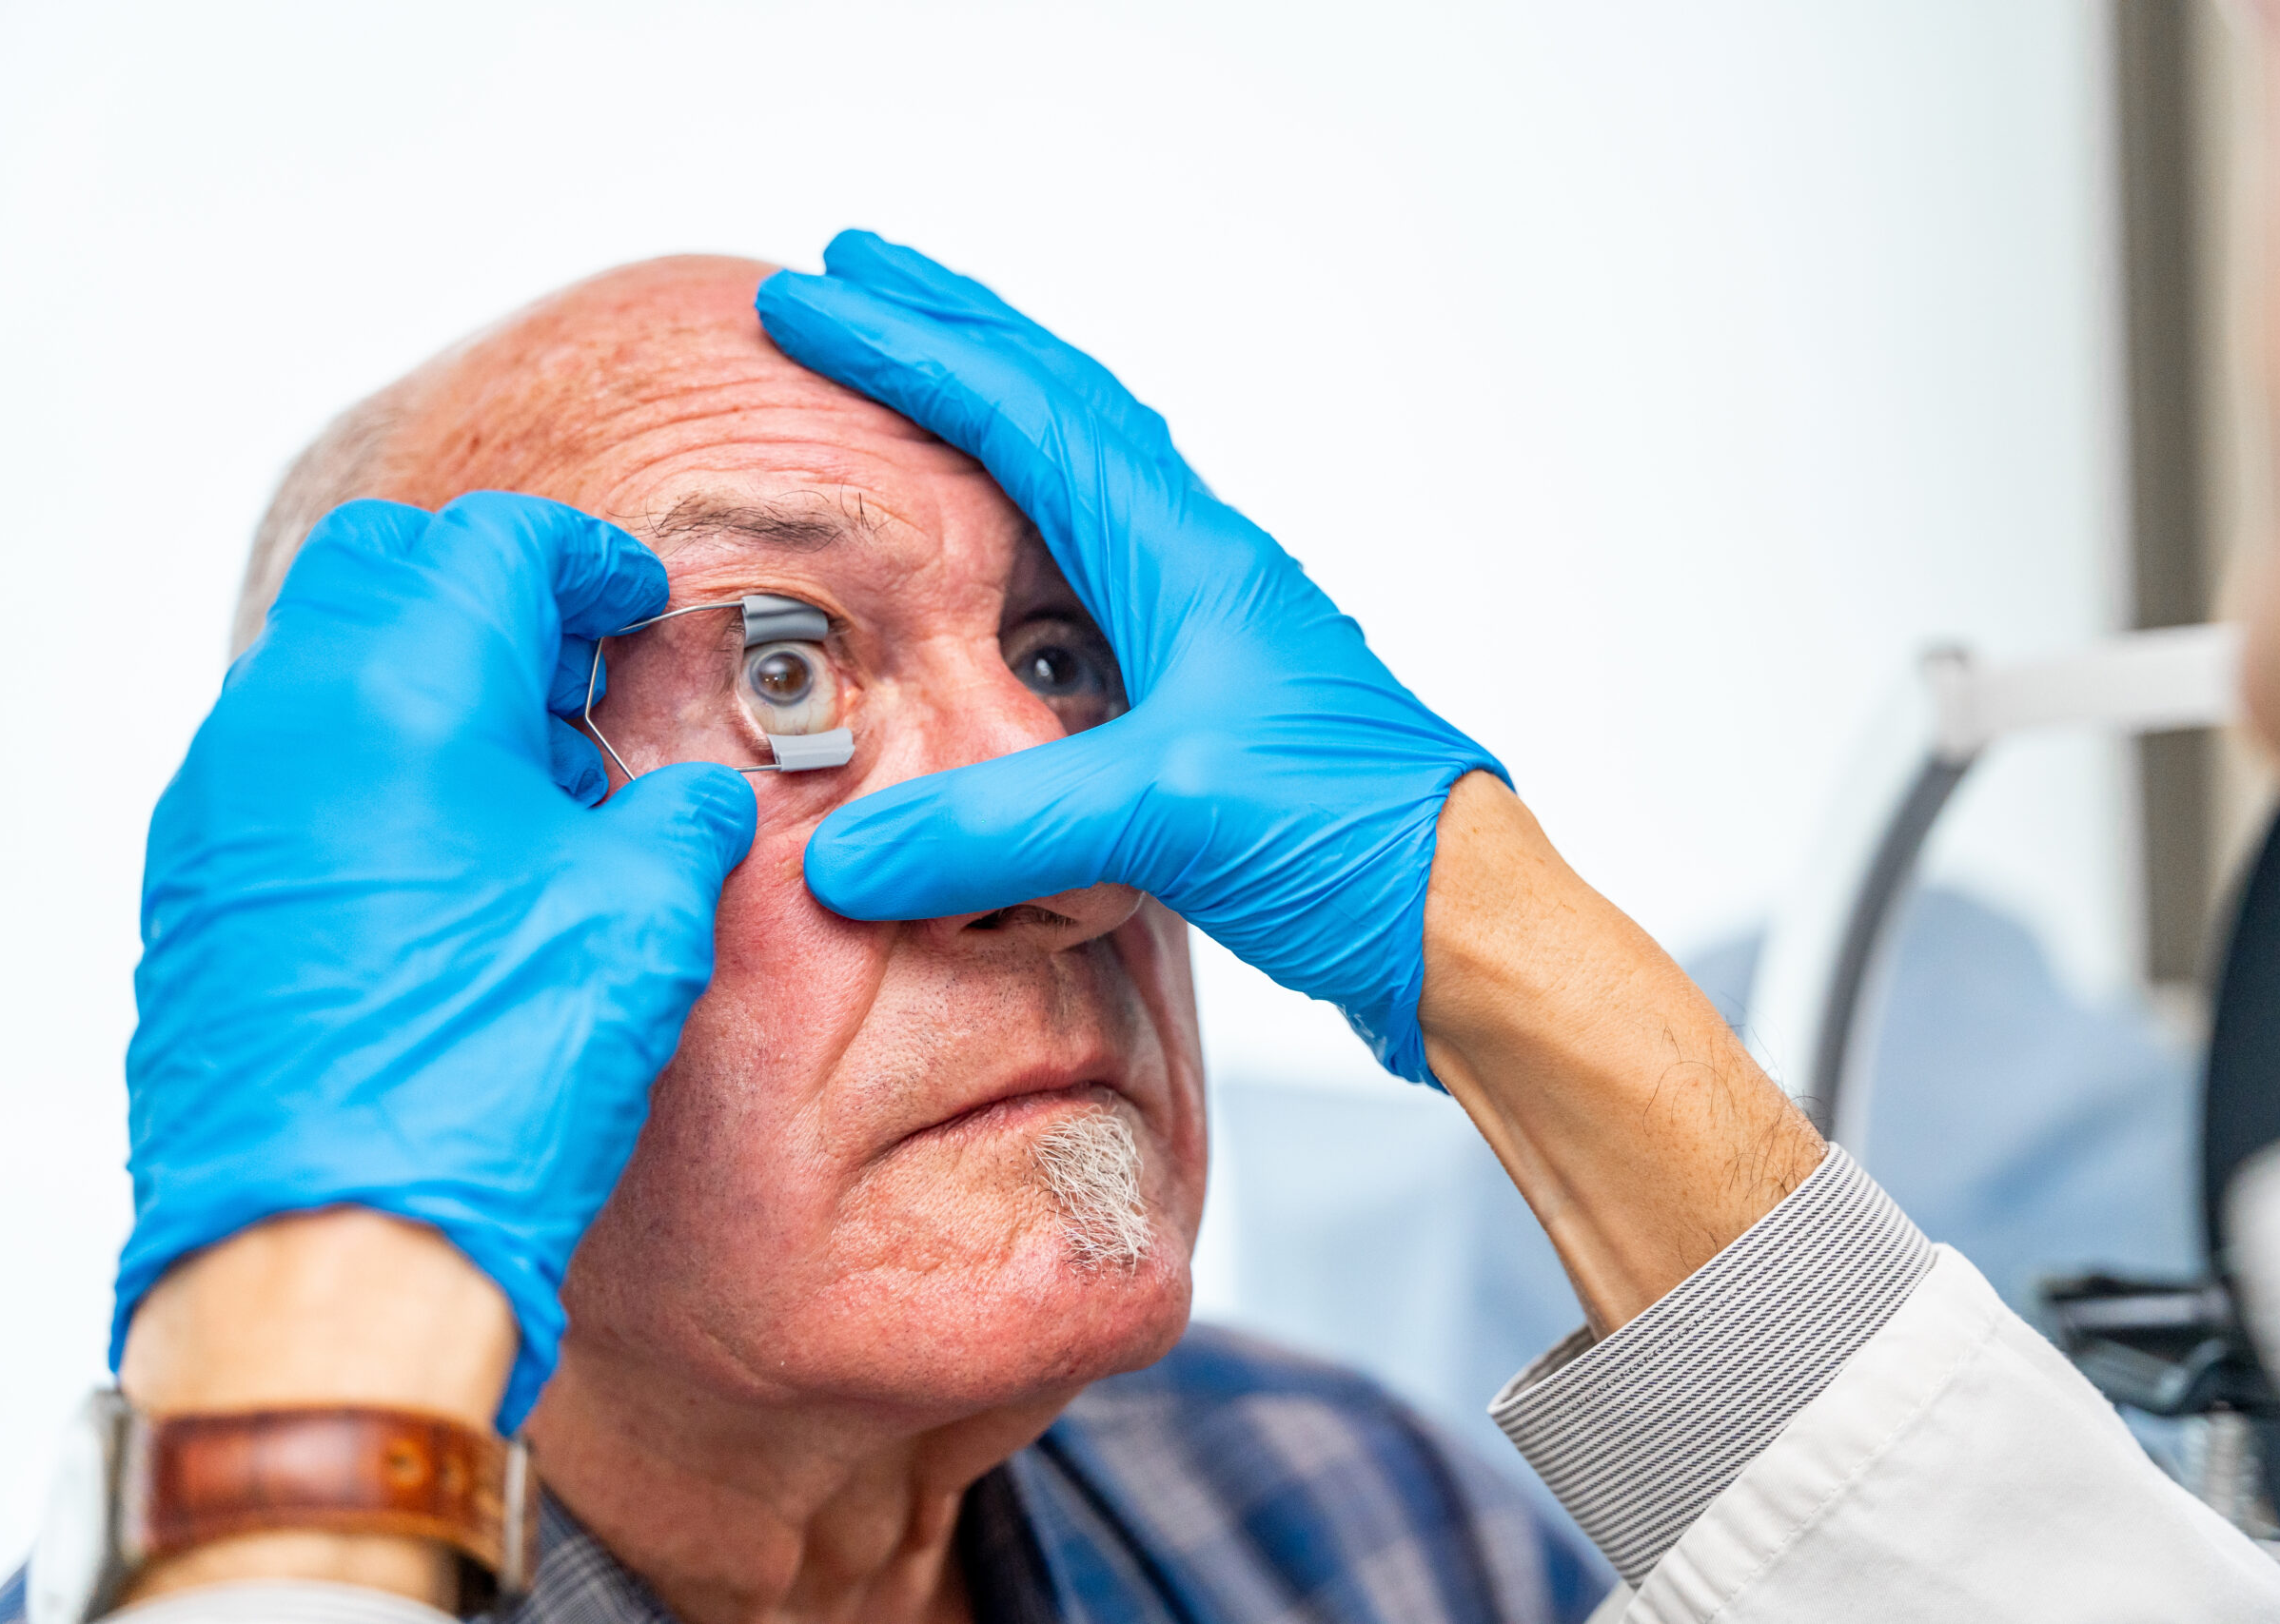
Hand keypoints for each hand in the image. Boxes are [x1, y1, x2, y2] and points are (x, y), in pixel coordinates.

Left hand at [118, 493, 756, 1428]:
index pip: (493, 544)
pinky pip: (285, 765)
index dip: (586, 559)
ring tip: (534, 783)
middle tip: (578, 669)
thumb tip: (691, 802)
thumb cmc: (471, 1090)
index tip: (629, 596)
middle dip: (492, 594)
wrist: (331, 1256)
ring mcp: (224, 807)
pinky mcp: (200, 889)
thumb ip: (677, 822)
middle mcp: (283, 727)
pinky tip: (458, 860)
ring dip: (432, 679)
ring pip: (326, 665)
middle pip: (388, 570)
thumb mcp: (638, 923)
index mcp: (397, 697)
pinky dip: (372, 761)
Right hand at [757, 232, 1502, 1082]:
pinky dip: (1036, 523)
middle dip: (952, 328)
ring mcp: (1214, 631)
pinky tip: (1011, 559)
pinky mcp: (1213, 703)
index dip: (909, 348)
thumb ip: (996, 829)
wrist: (1466, 926)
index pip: (1025, 414)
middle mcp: (1204, 571)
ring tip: (924, 371)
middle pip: (1062, 405)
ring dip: (1001, 404)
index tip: (813, 295)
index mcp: (1189, 559)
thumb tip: (843, 856)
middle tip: (858, 271)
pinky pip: (1102, 570)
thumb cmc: (1357, 841)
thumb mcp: (1163, 819)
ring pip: (1089, 474)